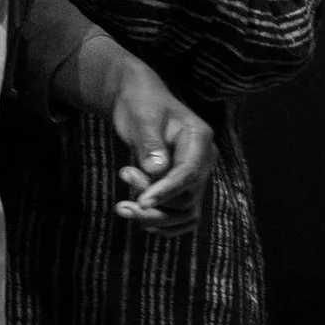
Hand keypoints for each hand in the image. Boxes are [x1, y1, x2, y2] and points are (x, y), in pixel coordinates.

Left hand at [109, 60, 215, 238]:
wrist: (140, 102)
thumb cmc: (141, 104)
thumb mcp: (143, 118)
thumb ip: (151, 144)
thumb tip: (157, 172)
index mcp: (200, 138)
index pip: (189, 174)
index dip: (166, 191)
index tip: (141, 202)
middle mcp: (203, 160)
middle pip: (186, 199)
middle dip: (153, 205)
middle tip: (121, 202)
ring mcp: (195, 176)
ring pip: (184, 212)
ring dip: (154, 218)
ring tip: (122, 208)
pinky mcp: (184, 187)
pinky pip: (180, 216)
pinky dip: (160, 222)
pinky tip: (136, 214)